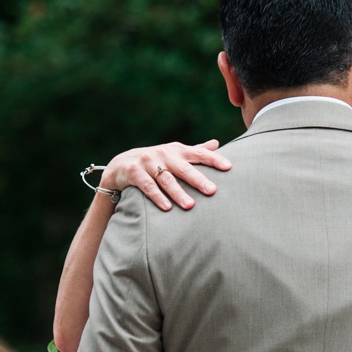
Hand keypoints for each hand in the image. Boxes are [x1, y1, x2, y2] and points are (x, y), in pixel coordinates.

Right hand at [100, 139, 231, 210]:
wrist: (122, 164)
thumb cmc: (157, 161)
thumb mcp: (175, 154)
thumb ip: (195, 150)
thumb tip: (216, 143)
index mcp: (178, 150)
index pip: (199, 153)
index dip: (214, 159)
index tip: (229, 167)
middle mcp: (164, 154)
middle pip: (184, 168)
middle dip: (198, 179)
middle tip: (212, 191)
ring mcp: (148, 162)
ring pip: (166, 179)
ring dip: (178, 193)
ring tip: (190, 206)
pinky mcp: (135, 172)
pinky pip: (148, 186)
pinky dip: (157, 197)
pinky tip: (167, 208)